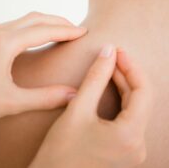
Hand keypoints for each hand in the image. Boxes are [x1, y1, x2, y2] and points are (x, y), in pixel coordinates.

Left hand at [0, 12, 86, 124]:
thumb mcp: (11, 103)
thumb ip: (45, 98)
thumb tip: (74, 94)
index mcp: (6, 43)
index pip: (44, 30)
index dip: (66, 31)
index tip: (84, 32)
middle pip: (36, 18)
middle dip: (58, 21)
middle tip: (76, 29)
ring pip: (24, 19)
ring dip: (44, 22)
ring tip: (59, 30)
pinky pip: (14, 25)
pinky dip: (31, 26)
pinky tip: (32, 36)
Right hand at [30, 45, 151, 167]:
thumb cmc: (60, 151)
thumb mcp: (78, 108)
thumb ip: (96, 77)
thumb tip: (109, 51)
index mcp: (130, 136)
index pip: (143, 91)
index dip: (131, 66)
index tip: (118, 50)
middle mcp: (137, 146)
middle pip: (141, 99)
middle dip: (127, 73)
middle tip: (112, 54)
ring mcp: (132, 150)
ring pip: (136, 107)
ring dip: (124, 85)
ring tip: (110, 66)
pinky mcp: (124, 150)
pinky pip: (130, 117)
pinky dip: (122, 98)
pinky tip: (111, 85)